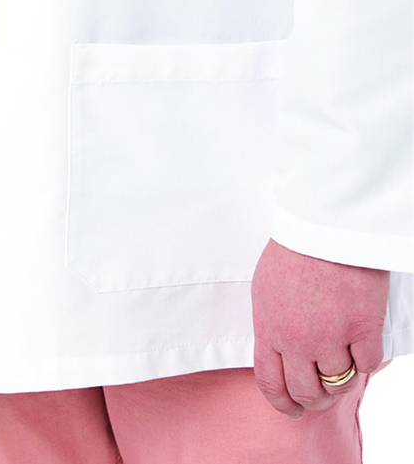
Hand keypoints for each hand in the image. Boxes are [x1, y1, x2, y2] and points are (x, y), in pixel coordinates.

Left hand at [251, 238, 388, 416]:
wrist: (325, 223)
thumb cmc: (294, 248)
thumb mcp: (266, 288)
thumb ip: (272, 324)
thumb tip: (280, 353)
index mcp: (269, 328)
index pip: (271, 384)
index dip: (283, 405)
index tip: (293, 411)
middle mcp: (297, 341)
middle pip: (308, 393)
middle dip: (317, 399)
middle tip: (325, 391)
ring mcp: (331, 337)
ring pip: (340, 383)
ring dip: (344, 377)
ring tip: (345, 360)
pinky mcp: (363, 328)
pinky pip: (367, 364)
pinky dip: (367, 360)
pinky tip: (363, 344)